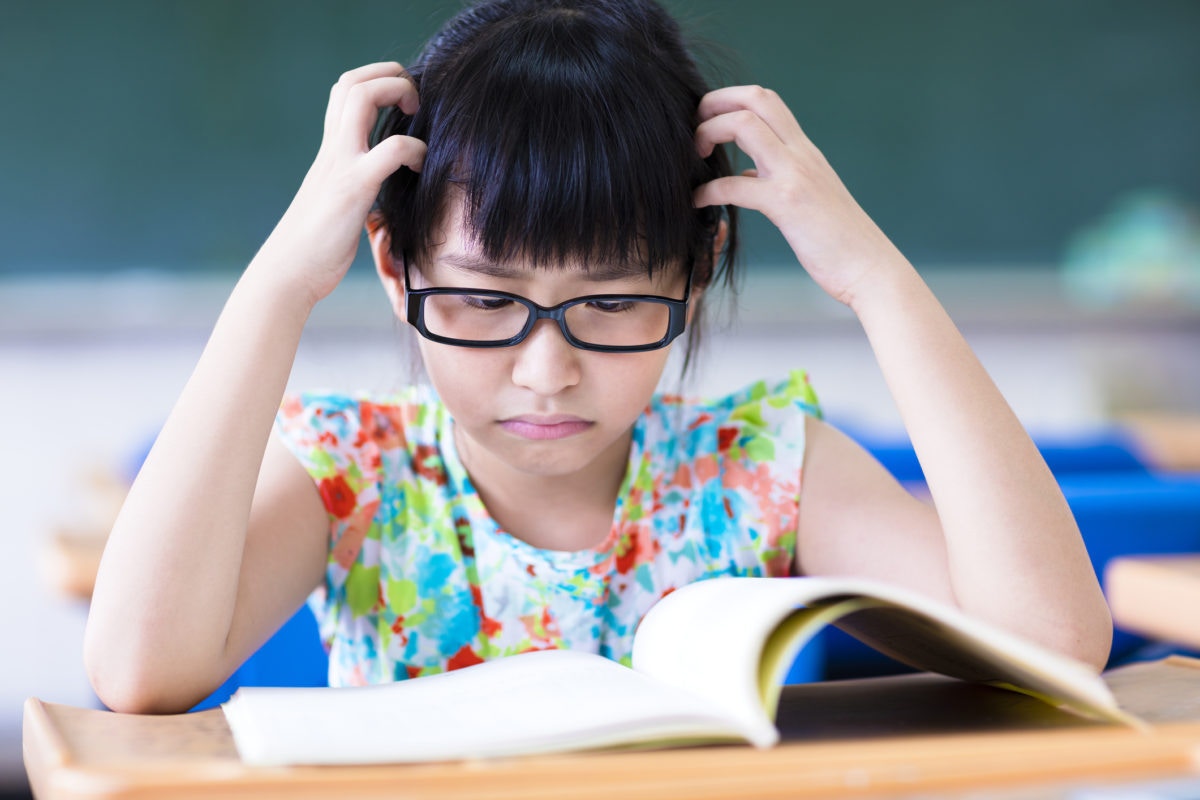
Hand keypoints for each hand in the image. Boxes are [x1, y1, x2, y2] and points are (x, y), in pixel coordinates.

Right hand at [257, 62, 425, 306]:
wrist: (287, 274)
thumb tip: (379, 188)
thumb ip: (354, 183)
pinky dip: (416, 150)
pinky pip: (391, 150)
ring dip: (398, 92)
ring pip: (362, 98)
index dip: (376, 79)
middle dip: (390, 74)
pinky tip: (422, 169)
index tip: (402, 101)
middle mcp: (333, 149)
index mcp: (330, 150)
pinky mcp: (353, 189)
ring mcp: (340, 164)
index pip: (344, 90)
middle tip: (415, 102)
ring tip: (418, 117)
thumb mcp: (335, 203)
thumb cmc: (314, 247)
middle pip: (352, 81)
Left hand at [693, 85, 900, 307]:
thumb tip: (746, 176)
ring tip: (693, 158)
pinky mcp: (787, 204)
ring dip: (708, 133)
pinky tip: (698, 202)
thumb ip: (776, 179)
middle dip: (715, 103)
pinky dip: (708, 191)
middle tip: (694, 128)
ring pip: (744, 125)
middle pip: (755, 98)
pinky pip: (734, 186)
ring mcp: (795, 174)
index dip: (730, 100)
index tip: (707, 122)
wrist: (870, 268)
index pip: (766, 100)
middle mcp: (801, 153)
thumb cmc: (838, 240)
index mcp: (804, 150)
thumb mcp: (807, 197)